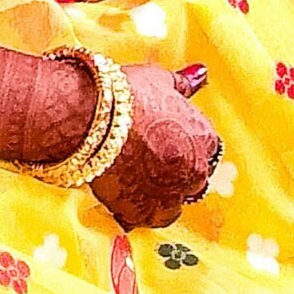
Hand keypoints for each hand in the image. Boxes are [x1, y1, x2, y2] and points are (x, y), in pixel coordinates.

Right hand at [91, 65, 220, 230]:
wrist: (89, 118)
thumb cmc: (123, 95)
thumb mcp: (158, 80)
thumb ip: (184, 83)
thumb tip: (201, 74)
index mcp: (204, 137)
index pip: (205, 149)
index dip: (182, 145)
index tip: (162, 141)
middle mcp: (194, 170)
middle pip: (191, 179)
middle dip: (172, 173)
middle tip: (143, 159)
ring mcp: (170, 194)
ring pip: (172, 204)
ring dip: (157, 195)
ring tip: (132, 178)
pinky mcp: (142, 212)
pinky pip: (145, 219)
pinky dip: (135, 210)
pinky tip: (120, 193)